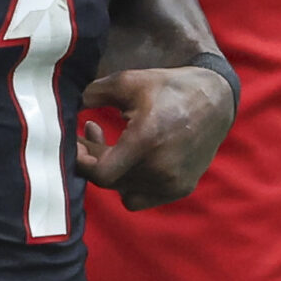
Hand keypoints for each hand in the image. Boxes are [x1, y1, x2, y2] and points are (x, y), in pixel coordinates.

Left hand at [76, 66, 235, 210]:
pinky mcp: (181, 188)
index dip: (82, 163)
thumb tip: (64, 105)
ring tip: (114, 144)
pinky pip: (140, 198)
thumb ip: (92, 94)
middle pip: (109, 181)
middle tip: (89, 135)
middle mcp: (161, 167)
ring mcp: (172, 182)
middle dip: (93, 159)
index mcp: (146, 140)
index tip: (76, 144)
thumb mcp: (127, 81)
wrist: (215, 100)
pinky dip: (130, 184)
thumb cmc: (169, 88)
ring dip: (112, 170)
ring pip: (122, 190)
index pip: (101, 174)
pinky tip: (132, 161)